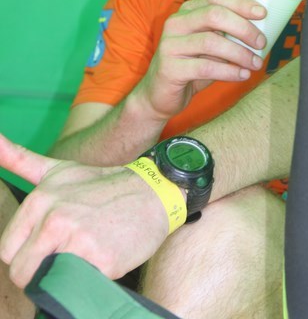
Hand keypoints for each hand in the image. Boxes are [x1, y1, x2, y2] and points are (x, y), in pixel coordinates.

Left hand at [0, 134, 170, 287]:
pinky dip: (85, 281)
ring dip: (62, 279)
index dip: (27, 254)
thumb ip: (19, 159)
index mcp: (40, 199)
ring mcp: (76, 239)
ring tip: (83, 257)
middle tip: (69, 253)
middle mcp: (54, 217)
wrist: (152, 192)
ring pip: (45, 284)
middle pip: (22, 272)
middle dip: (41, 271)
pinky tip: (100, 261)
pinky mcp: (99, 260)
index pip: (8, 251)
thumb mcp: (57, 170)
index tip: (50, 244)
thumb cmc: (102, 185)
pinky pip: (75, 288)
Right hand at [133, 0, 266, 118]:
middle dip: (243, 28)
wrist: (159, 95)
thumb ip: (226, 36)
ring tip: (255, 64)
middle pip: (214, 15)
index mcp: (187, 12)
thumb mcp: (210, 47)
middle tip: (261, 43)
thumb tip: (260, 34)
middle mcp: (176, 23)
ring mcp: (170, 44)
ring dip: (239, 53)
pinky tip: (242, 75)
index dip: (241, 3)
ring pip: (211, 42)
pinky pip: (205, 67)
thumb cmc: (191, 67)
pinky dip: (229, 71)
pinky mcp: (169, 67)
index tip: (262, 13)